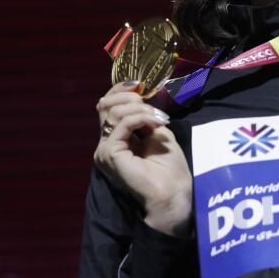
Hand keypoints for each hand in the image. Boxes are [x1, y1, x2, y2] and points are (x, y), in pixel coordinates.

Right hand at [94, 81, 191, 236]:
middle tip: (154, 108)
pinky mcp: (109, 154)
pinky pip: (121, 124)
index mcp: (116, 137)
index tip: (140, 84)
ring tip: (159, 119)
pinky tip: (157, 124)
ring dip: (141, 109)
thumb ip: (145, 115)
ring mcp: (105, 149)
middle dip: (131, 98)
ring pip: (114, 112)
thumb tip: (139, 95)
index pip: (107, 105)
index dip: (120, 90)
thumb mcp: (158, 132)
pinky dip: (141, 118)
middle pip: (105, 104)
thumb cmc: (169, 168)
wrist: (173, 193)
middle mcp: (106, 143)